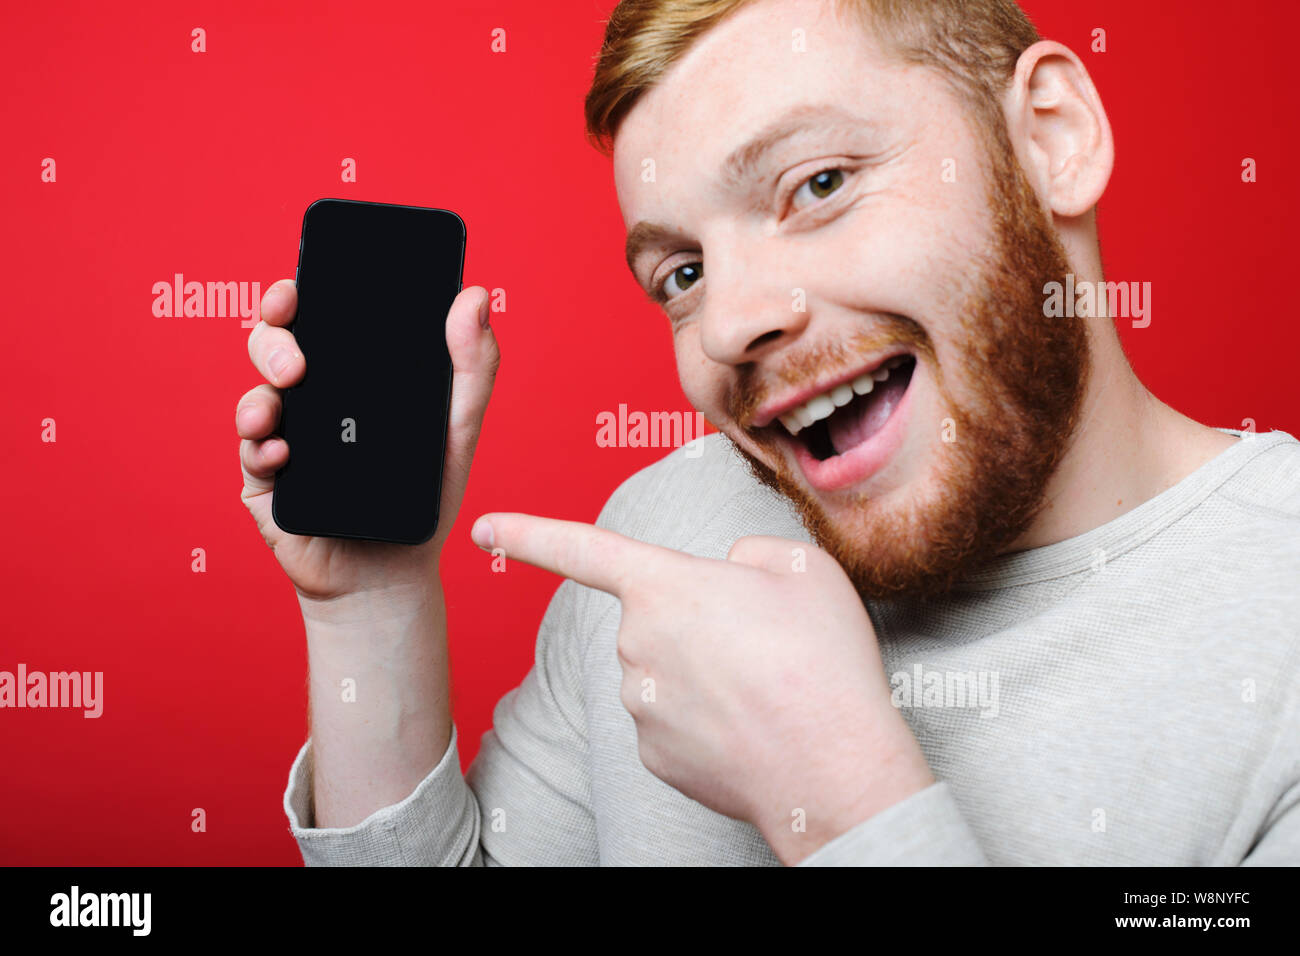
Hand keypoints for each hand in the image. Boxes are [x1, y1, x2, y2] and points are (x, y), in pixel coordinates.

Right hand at [236, 279, 499, 605]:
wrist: (397, 574)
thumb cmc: (424, 496)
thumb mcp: (458, 428)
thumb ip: (472, 364)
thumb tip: (477, 295)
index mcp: (349, 377)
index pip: (315, 319)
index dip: (295, 294)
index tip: (297, 288)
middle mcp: (310, 399)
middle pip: (272, 347)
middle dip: (273, 338)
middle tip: (298, 359)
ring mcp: (284, 438)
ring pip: (254, 396)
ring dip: (260, 391)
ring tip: (285, 395)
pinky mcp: (267, 485)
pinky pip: (250, 456)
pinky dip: (261, 448)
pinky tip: (281, 450)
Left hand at [470, 512, 933, 863]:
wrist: (833, 770)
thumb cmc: (821, 664)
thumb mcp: (802, 570)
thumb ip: (750, 554)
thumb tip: (729, 575)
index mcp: (663, 586)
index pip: (581, 548)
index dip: (528, 533)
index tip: (484, 527)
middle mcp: (635, 643)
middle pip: (657, 618)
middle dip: (699, 623)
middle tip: (765, 644)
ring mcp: (639, 704)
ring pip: (666, 669)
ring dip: (706, 672)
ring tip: (767, 688)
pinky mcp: (653, 755)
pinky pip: (673, 719)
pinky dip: (706, 719)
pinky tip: (749, 726)